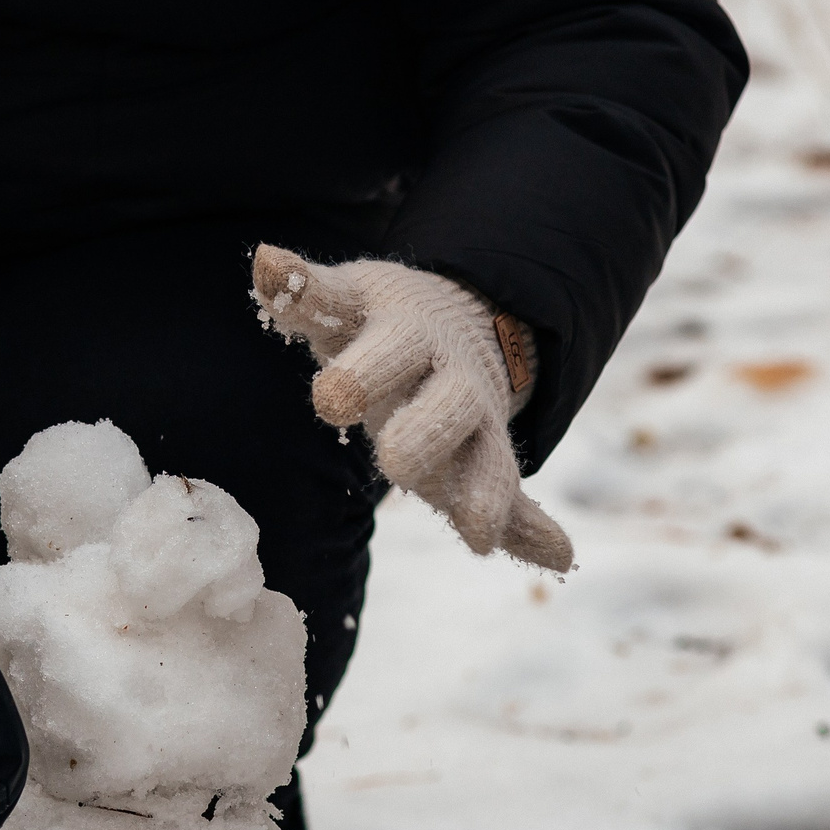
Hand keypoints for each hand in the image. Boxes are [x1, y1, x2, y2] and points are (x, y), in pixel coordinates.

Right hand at [251, 245, 572, 572]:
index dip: (484, 497)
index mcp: (475, 421)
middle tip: (397, 464)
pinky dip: (292, 281)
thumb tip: (563, 561)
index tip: (480, 537)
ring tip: (333, 400)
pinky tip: (266, 268)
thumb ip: (505, 503)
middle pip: (447, 403)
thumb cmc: (449, 400)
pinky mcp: (354, 296)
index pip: (487, 462)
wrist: (446, 310)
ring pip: (389, 347)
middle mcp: (445, 373)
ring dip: (364, 371)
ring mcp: (400, 332)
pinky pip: (322, 288)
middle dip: (426, 431)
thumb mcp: (476, 451)